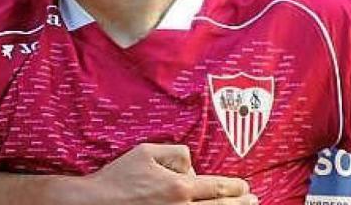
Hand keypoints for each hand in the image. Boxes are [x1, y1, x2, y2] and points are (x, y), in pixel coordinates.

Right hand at [78, 143, 256, 203]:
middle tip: (254, 200)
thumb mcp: (146, 152)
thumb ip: (175, 153)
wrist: (96, 203)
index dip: (235, 187)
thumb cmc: (119, 176)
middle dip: (241, 203)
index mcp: (179, 187)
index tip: (245, 186)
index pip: (217, 187)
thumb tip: (192, 164)